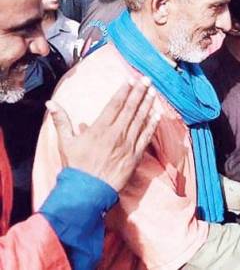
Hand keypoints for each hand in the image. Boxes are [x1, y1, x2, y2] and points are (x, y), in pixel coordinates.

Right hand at [47, 77, 161, 190]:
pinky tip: (157, 114)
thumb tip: (51, 102)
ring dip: (147, 104)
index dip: (124, 91)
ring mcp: (127, 144)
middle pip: (130, 108)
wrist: (87, 191)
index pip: (115, 104)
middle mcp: (116, 134)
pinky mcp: (135, 155)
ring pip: (140, 120)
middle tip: (146, 79)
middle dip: (139, 92)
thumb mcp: (65, 142)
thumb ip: (61, 121)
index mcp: (99, 129)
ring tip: (153, 91)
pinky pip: (146, 136)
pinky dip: (152, 124)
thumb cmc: (76, 167)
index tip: (131, 80)